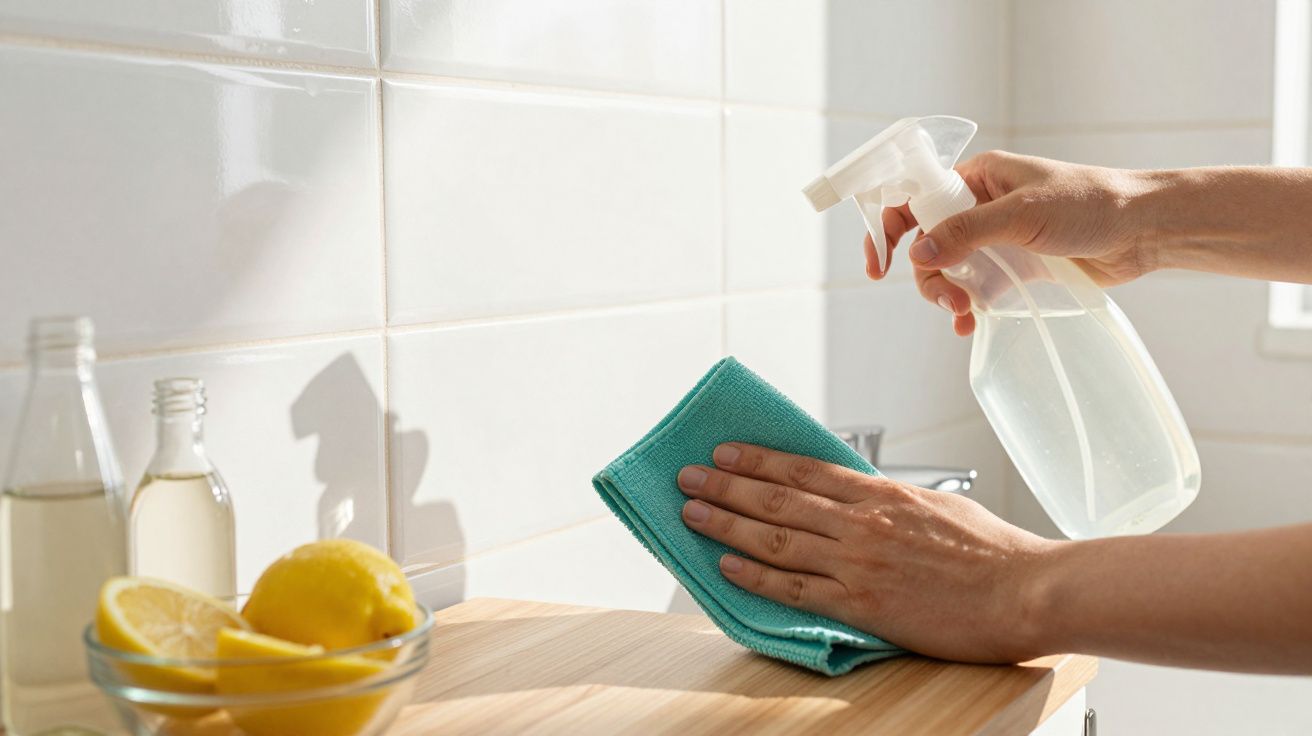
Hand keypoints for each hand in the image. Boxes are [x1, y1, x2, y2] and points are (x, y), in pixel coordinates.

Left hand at [678, 442, 1060, 662]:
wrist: (1025, 591)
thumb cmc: (994, 552)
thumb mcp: (939, 507)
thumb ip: (891, 503)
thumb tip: (860, 498)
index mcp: (882, 494)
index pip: (804, 471)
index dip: (758, 460)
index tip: (726, 452)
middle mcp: (862, 522)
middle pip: (778, 500)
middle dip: (727, 486)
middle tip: (689, 476)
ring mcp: (858, 563)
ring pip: (776, 539)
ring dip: (727, 524)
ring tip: (692, 512)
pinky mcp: (862, 604)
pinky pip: (796, 588)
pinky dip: (756, 577)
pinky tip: (726, 567)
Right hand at [869, 151, 1156, 334]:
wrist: (1143, 230)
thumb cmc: (1090, 204)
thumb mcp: (1021, 215)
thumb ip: (966, 233)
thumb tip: (918, 254)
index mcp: (977, 178)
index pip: (914, 198)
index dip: (889, 229)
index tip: (878, 265)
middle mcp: (979, 206)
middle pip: (926, 244)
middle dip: (929, 276)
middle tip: (949, 301)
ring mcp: (995, 239)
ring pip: (948, 271)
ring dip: (947, 295)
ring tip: (964, 315)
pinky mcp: (1014, 268)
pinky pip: (975, 289)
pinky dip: (967, 308)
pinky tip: (970, 324)